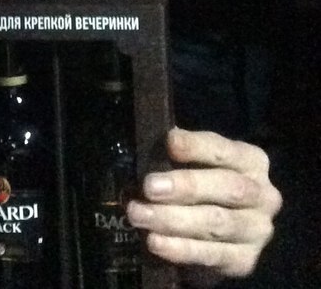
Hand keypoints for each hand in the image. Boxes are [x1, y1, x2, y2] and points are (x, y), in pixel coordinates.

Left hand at [127, 128, 281, 282]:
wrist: (220, 233)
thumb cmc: (203, 184)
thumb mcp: (197, 162)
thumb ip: (183, 153)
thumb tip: (159, 144)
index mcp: (252, 161)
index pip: (225, 150)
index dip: (197, 146)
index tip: (170, 142)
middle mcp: (263, 196)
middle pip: (227, 188)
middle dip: (186, 187)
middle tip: (149, 187)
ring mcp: (257, 231)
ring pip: (216, 223)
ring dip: (173, 219)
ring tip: (139, 214)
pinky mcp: (244, 261)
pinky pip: (211, 255)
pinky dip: (180, 249)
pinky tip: (155, 241)